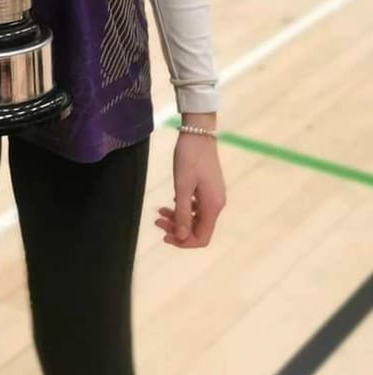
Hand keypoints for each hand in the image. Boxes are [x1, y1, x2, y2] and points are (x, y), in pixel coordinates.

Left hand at [155, 132, 225, 248]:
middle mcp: (217, 204)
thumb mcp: (182, 186)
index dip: (183, 242)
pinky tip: (172, 201)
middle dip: (177, 229)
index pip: (202, 238)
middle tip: (157, 221)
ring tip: (159, 212)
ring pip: (196, 218)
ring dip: (178, 218)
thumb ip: (182, 213)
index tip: (164, 237)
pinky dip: (183, 208)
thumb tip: (181, 237)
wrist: (198, 133)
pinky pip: (196, 206)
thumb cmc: (189, 158)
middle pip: (198, 229)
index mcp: (213, 206)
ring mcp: (213, 195)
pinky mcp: (208, 188)